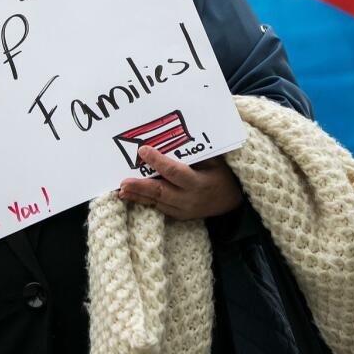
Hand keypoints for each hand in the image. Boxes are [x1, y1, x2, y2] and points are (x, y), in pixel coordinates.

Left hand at [117, 146, 242, 219]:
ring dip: (138, 196)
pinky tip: (131, 196)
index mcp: (200, 183)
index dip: (158, 161)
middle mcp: (190, 199)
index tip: (143, 150)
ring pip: (157, 203)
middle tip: (123, 182)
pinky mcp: (178, 216)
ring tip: (121, 191)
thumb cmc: (222, 175)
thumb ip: (196, 154)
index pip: (175, 172)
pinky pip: (159, 208)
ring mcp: (183, 211)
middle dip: (141, 186)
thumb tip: (175, 138)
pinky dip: (145, 202)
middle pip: (161, 192)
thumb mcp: (215, 161)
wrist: (232, 201)